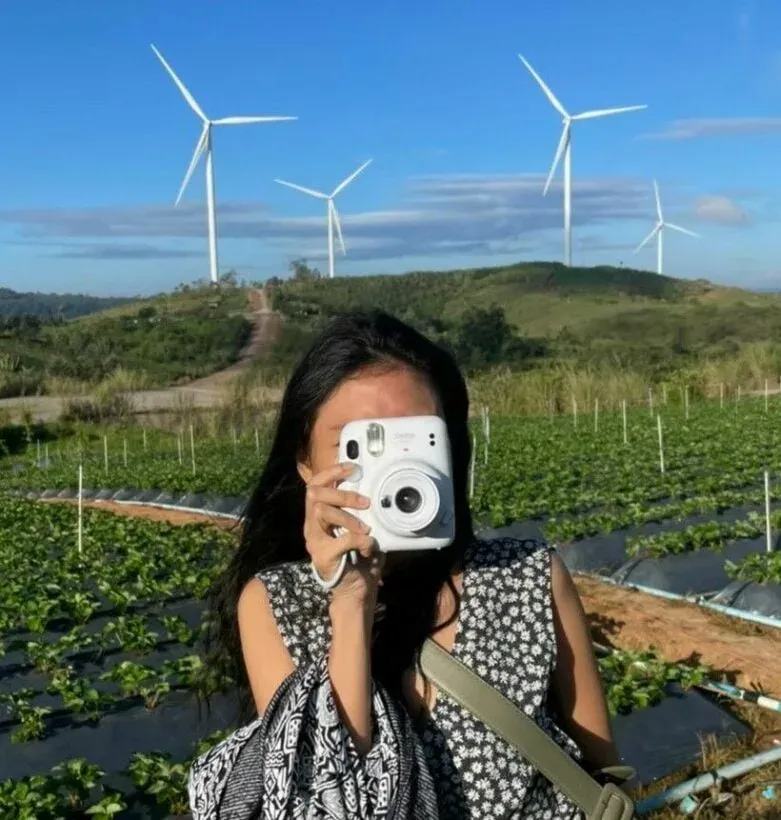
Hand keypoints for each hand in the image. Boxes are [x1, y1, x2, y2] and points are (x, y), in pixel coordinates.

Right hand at [304, 462, 384, 605]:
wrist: (356, 591)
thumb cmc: (359, 558)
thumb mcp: (360, 529)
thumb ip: (361, 513)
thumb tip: (376, 492)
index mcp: (319, 517)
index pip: (315, 486)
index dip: (330, 473)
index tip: (351, 468)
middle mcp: (312, 526)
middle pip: (315, 495)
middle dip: (342, 494)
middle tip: (365, 502)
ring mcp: (314, 541)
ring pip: (322, 512)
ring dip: (349, 517)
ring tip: (366, 529)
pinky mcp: (322, 556)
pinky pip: (341, 539)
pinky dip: (360, 541)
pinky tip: (368, 548)